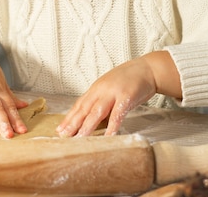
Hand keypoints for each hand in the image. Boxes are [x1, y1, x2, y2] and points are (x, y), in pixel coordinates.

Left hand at [57, 51, 180, 136]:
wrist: (147, 69)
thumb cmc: (128, 79)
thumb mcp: (109, 87)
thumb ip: (100, 100)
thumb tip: (89, 116)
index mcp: (96, 88)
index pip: (79, 105)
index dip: (69, 117)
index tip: (60, 129)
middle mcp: (101, 90)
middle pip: (84, 108)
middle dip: (73, 123)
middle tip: (63, 135)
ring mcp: (113, 93)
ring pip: (97, 112)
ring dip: (87, 126)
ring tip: (79, 138)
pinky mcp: (126, 98)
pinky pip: (118, 115)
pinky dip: (112, 126)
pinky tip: (108, 136)